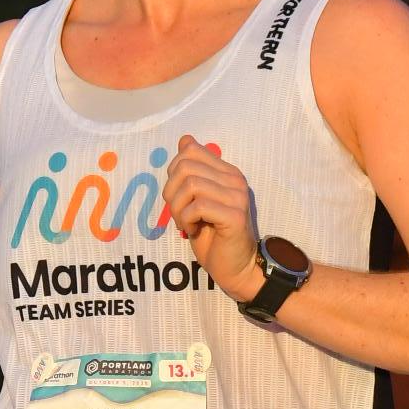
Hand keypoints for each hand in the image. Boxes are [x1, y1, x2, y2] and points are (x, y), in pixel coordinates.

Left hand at [162, 136, 258, 299]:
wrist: (236, 268)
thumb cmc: (214, 237)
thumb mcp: (196, 201)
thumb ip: (192, 173)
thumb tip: (185, 140)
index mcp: (226, 172)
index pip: (190, 150)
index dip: (173, 172)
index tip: (179, 196)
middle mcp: (234, 180)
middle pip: (185, 166)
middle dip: (171, 192)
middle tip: (179, 213)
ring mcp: (236, 197)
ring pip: (190, 185)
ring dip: (178, 208)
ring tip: (185, 223)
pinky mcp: (234, 216)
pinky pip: (198, 206)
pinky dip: (187, 219)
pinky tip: (193, 230)